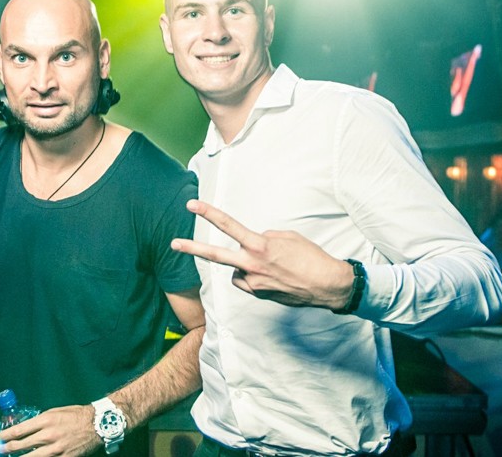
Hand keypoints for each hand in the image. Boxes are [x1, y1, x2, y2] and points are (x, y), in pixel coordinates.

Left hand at [0, 404, 99, 455]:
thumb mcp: (57, 412)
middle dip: (8, 449)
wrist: (98, 424)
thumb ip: (42, 421)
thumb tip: (27, 429)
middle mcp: (48, 435)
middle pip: (21, 446)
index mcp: (46, 420)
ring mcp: (56, 449)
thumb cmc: (77, 415)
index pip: (19, 431)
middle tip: (1, 450)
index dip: (6, 436)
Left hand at [171, 199, 349, 307]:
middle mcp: (253, 265)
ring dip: (244, 266)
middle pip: (216, 256)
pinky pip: (247, 282)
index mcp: (260, 246)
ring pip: (236, 271)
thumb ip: (265, 237)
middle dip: (192, 248)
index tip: (192, 205)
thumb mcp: (288, 237)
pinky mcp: (259, 295)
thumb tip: (253, 243)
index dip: (209, 213)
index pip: (229, 226)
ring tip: (270, 266)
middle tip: (173, 244)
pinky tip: (272, 277)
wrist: (328, 285)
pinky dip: (253, 277)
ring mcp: (254, 283)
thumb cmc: (311, 258)